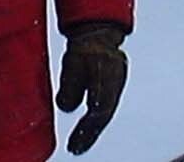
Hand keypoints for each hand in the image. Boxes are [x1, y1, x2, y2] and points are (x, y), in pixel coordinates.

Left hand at [55, 23, 127, 154]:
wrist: (100, 34)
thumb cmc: (85, 46)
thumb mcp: (73, 61)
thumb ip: (70, 84)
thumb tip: (65, 107)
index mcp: (106, 72)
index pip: (99, 106)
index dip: (88, 127)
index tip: (75, 141)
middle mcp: (116, 81)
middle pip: (104, 114)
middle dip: (89, 134)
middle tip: (75, 148)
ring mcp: (118, 85)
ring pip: (106, 112)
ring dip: (92, 130)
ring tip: (78, 145)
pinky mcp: (115, 88)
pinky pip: (105, 108)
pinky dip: (95, 121)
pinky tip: (86, 131)